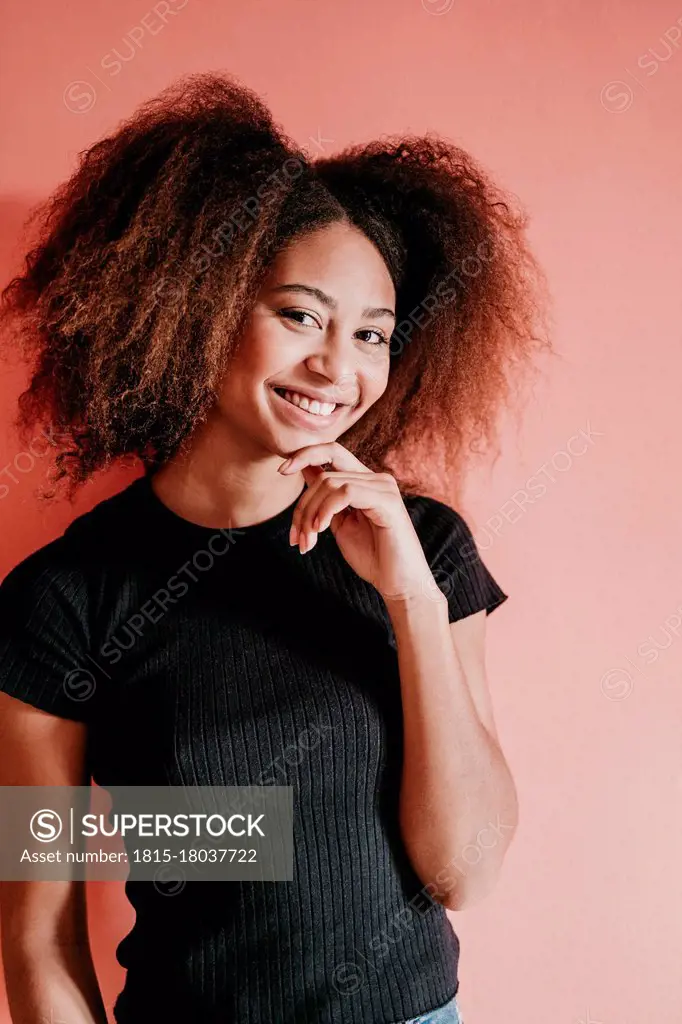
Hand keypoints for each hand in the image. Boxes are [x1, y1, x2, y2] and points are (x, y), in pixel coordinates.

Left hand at [278, 441, 435, 603]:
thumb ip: (325, 499)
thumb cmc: (372, 557)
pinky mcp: (387, 501)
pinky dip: (326, 511)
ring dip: (309, 515)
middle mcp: (376, 478)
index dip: (304, 455)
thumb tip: (303, 471)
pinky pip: (346, 492)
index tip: (281, 471)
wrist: (398, 584)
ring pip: (330, 483)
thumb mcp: (340, 523)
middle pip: (325, 473)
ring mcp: (384, 487)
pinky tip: (320, 531)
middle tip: (295, 538)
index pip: (332, 452)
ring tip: (307, 542)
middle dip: (302, 505)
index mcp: (366, 481)